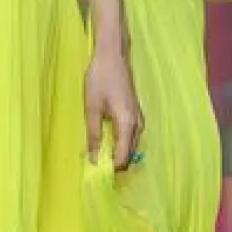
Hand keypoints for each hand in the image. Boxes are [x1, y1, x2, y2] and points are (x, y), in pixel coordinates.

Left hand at [85, 41, 143, 171]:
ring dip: (118, 154)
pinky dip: (121, 143)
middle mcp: (138, 124)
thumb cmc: (100, 79)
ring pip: (131, 145)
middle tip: (96, 168)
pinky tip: (107, 142)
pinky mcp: (135, 113)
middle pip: (130, 154)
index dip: (112, 169)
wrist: (113, 56)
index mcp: (128, 124)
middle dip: (115, 164)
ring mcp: (139, 118)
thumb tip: (93, 159)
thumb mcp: (92, 109)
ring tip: (99, 157)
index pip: (123, 157)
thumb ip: (94, 135)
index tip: (97, 175)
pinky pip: (131, 136)